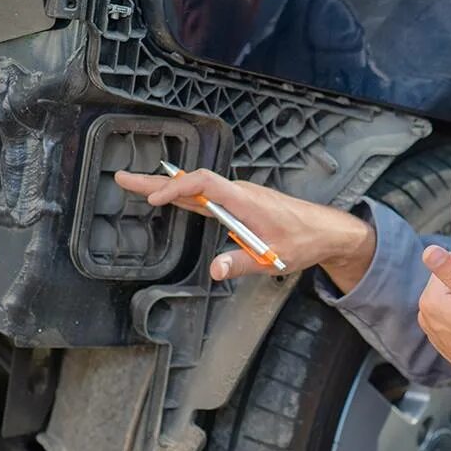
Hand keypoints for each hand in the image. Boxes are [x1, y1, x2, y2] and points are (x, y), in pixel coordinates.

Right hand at [114, 169, 375, 288]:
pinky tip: (171, 198)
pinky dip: (184, 195)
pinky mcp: (241, 203)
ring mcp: (239, 197)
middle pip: (192, 183)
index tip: (154, 199)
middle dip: (156, 182)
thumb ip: (241, 263)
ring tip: (136, 186)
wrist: (326, 230)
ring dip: (167, 187)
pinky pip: (207, 195)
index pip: (204, 184)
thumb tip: (214, 271)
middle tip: (123, 178)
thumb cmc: (304, 240)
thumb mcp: (272, 257)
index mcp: (245, 200)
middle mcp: (239, 193)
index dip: (177, 188)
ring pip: (197, 189)